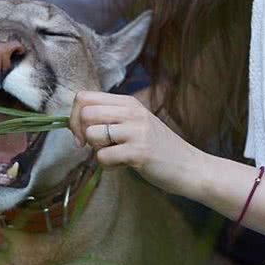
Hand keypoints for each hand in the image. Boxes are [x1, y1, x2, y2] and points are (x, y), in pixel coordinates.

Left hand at [69, 91, 202, 195]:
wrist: (190, 167)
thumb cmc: (156, 147)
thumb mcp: (134, 123)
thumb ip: (110, 118)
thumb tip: (75, 122)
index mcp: (127, 102)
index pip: (84, 97)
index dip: (74, 116)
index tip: (82, 133)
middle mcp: (132, 112)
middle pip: (85, 114)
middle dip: (82, 133)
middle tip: (94, 146)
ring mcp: (136, 131)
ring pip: (92, 134)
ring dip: (96, 150)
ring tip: (114, 154)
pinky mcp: (139, 152)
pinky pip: (103, 157)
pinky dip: (107, 165)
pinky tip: (123, 165)